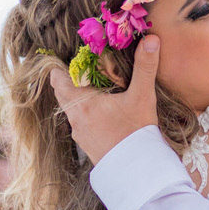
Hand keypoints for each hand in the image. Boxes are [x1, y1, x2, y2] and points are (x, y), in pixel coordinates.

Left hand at [49, 34, 161, 164]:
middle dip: (69, 80)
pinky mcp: (87, 145)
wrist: (136, 171)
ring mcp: (79, 134)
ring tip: (93, 89)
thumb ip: (145, 67)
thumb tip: (150, 39)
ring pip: (70, 109)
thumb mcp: (142, 97)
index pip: (58, 79)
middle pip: (61, 93)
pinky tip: (101, 113)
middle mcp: (75, 118)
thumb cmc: (136, 132)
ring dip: (77, 98)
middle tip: (83, 70)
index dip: (60, 67)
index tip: (70, 58)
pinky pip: (79, 123)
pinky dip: (84, 114)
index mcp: (82, 103)